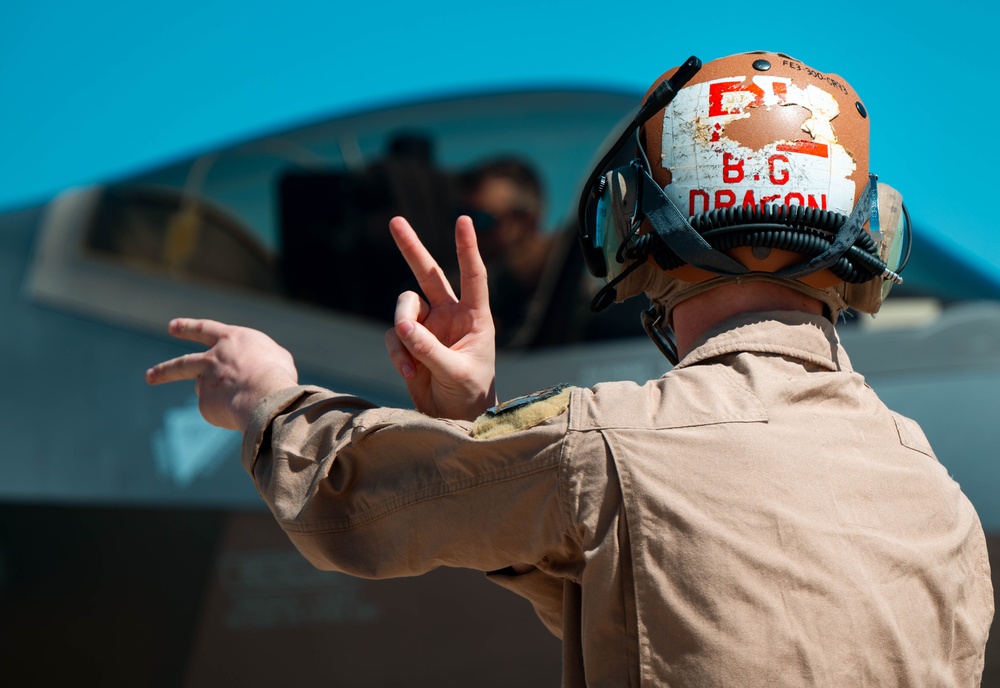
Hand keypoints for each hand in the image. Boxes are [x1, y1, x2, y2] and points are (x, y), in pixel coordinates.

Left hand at [145, 318, 297, 430]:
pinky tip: (243, 412)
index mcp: (230, 340)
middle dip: (165, 370)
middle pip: (182, 364)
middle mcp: (212, 359)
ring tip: (230, 403)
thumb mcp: (276, 356)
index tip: (172, 327)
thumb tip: (253, 369)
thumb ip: (258, 359)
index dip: (188, 328)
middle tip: (149, 376)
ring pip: (204, 389)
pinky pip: (218, 410)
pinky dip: (230, 412)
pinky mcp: (205, 405)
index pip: (204, 329)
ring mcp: (206, 382)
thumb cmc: (276, 372)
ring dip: (216, 396)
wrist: (263, 395)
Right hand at [385, 215, 497, 420]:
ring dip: (404, 331)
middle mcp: (451, 315)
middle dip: (411, 248)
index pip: (473, 276)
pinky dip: (398, 353)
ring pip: (405, 308)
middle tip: (394, 221)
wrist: (457, 419)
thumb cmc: (470, 394)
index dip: (467, 248)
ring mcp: (428, 327)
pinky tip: (409, 373)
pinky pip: (395, 336)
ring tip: (412, 363)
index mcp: (475, 317)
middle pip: (428, 274)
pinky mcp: (410, 343)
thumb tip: (402, 327)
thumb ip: (430, 350)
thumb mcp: (456, 372)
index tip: (462, 220)